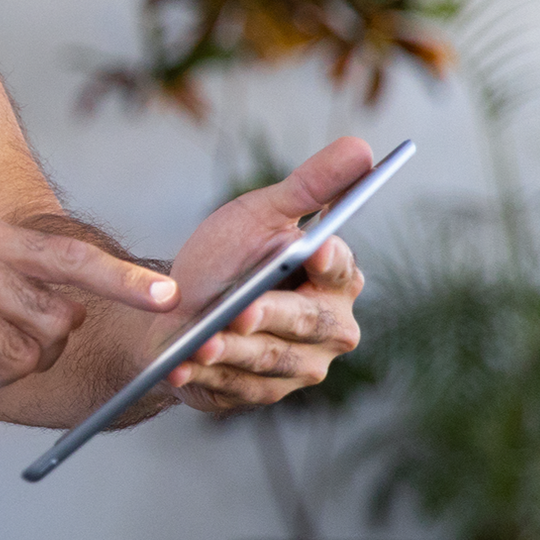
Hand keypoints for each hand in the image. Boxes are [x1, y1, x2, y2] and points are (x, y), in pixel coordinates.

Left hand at [162, 137, 369, 412]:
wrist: (177, 307)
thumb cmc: (227, 255)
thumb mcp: (260, 214)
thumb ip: (309, 185)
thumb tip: (362, 146)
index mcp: (336, 279)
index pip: (340, 270)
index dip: (328, 263)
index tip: (315, 249)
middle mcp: (329, 328)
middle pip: (305, 323)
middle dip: (270, 315)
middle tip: (241, 310)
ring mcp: (300, 367)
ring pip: (268, 359)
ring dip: (231, 351)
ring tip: (198, 342)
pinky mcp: (262, 393)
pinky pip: (236, 387)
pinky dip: (204, 376)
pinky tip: (179, 367)